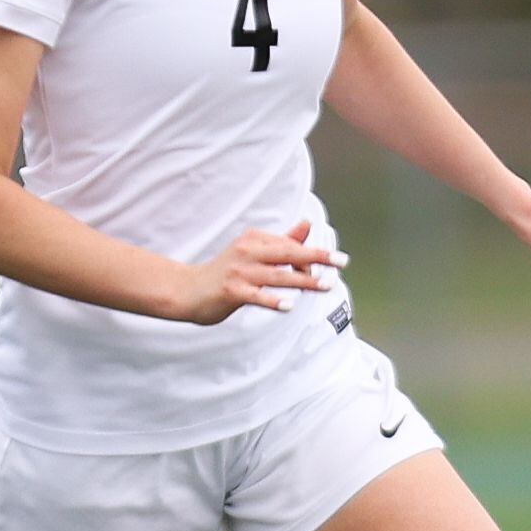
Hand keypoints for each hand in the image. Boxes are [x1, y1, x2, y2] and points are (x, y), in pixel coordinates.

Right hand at [169, 219, 345, 325]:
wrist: (187, 291)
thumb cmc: (225, 273)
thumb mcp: (253, 253)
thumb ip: (282, 241)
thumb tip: (308, 225)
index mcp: (255, 240)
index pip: (290, 247)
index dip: (311, 259)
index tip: (330, 267)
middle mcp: (248, 252)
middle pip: (288, 253)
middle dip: (317, 257)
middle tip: (342, 261)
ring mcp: (239, 272)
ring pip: (277, 275)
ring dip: (303, 281)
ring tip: (326, 285)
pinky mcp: (231, 292)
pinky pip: (256, 296)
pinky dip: (273, 300)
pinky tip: (289, 306)